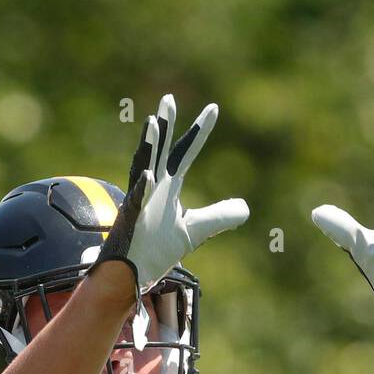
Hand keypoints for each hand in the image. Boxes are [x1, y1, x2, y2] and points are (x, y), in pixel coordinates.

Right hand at [95, 94, 248, 292]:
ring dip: (148, 148)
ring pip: (142, 169)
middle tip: (169, 99)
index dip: (199, 132)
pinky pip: (135, 204)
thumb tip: (245, 208)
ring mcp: (138, 203)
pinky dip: (141, 190)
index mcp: (166, 186)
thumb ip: (218, 217)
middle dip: (164, 125)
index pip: (184, 152)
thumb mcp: (194, 231)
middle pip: (159, 151)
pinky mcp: (129, 223)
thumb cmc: (155, 249)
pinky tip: (149, 177)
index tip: (214, 109)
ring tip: (154, 124)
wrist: (129, 274)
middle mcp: (151, 188)